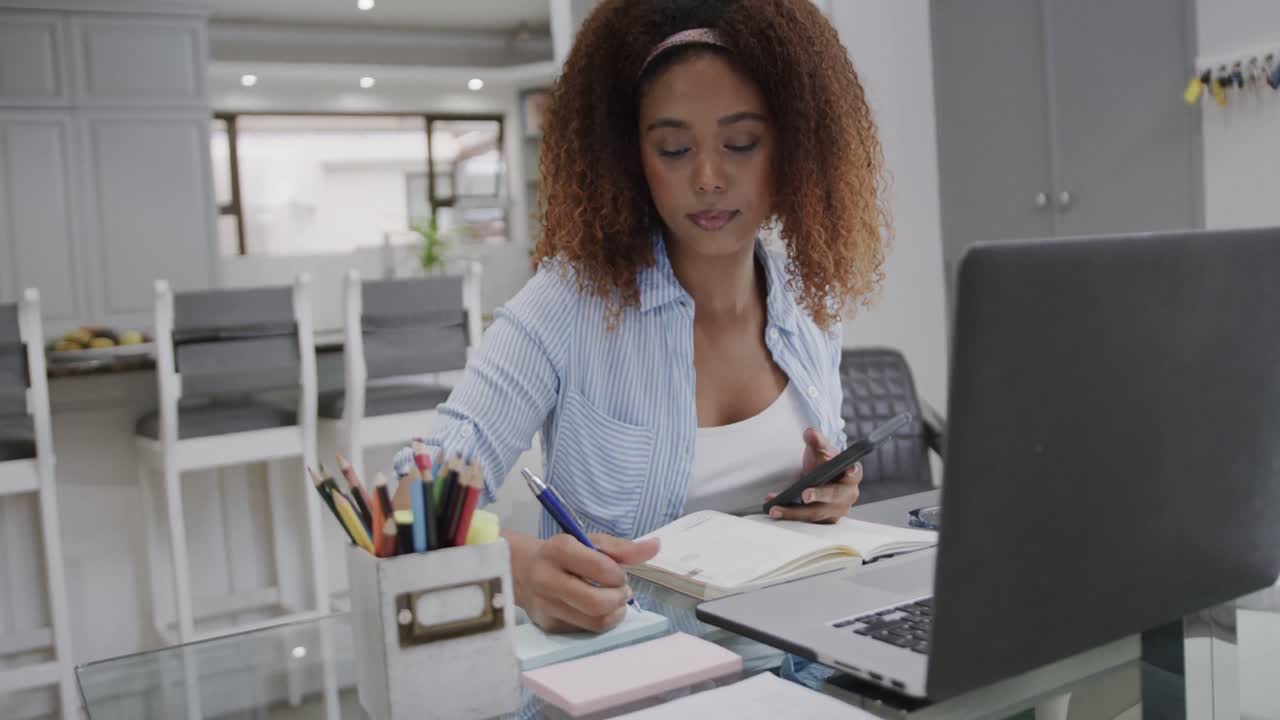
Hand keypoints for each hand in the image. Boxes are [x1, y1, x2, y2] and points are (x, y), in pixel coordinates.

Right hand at [513, 532, 659, 632]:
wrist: (521, 571)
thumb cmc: (564, 555)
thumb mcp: (590, 542)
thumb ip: (624, 548)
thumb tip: (656, 546)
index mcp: (558, 550)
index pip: (601, 568)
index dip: (618, 575)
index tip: (618, 574)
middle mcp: (547, 578)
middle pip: (597, 602)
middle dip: (619, 598)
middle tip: (621, 592)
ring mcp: (546, 605)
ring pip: (595, 622)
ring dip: (614, 612)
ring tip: (613, 600)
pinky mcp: (548, 625)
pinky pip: (585, 631)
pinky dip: (599, 621)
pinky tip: (596, 609)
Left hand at [764, 427, 862, 522]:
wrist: (820, 477)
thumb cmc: (824, 463)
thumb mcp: (820, 450)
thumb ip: (816, 441)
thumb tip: (810, 433)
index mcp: (852, 474)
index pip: (855, 473)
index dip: (853, 472)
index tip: (849, 470)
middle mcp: (848, 494)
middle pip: (834, 497)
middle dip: (819, 496)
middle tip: (804, 494)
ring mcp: (837, 510)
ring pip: (817, 513)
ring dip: (795, 511)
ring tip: (775, 508)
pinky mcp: (824, 520)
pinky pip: (807, 520)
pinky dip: (790, 515)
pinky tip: (776, 510)